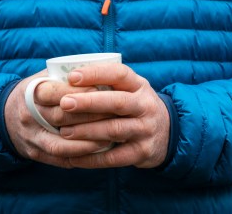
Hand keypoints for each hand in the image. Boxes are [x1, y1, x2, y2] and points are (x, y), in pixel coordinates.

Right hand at [4, 69, 116, 166]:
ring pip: (60, 143)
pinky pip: (59, 159)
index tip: (100, 89)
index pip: (53, 92)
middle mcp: (28, 115)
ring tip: (109, 136)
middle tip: (114, 113)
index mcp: (31, 92)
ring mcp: (31, 137)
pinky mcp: (35, 153)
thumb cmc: (39, 91)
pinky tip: (97, 150)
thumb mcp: (46, 76)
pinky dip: (80, 155)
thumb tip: (102, 68)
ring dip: (86, 141)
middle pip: (60, 117)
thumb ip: (68, 73)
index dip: (78, 91)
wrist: (7, 115)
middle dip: (89, 115)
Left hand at [56, 64, 171, 168]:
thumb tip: (66, 78)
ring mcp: (145, 129)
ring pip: (114, 130)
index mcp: (140, 86)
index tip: (72, 77)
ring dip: (87, 131)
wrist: (167, 133)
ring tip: (64, 131)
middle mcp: (145, 106)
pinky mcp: (142, 152)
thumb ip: (108, 83)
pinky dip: (92, 159)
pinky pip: (113, 157)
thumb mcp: (131, 89)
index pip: (119, 74)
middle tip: (64, 103)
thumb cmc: (136, 106)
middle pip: (117, 102)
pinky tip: (73, 157)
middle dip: (89, 103)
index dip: (96, 74)